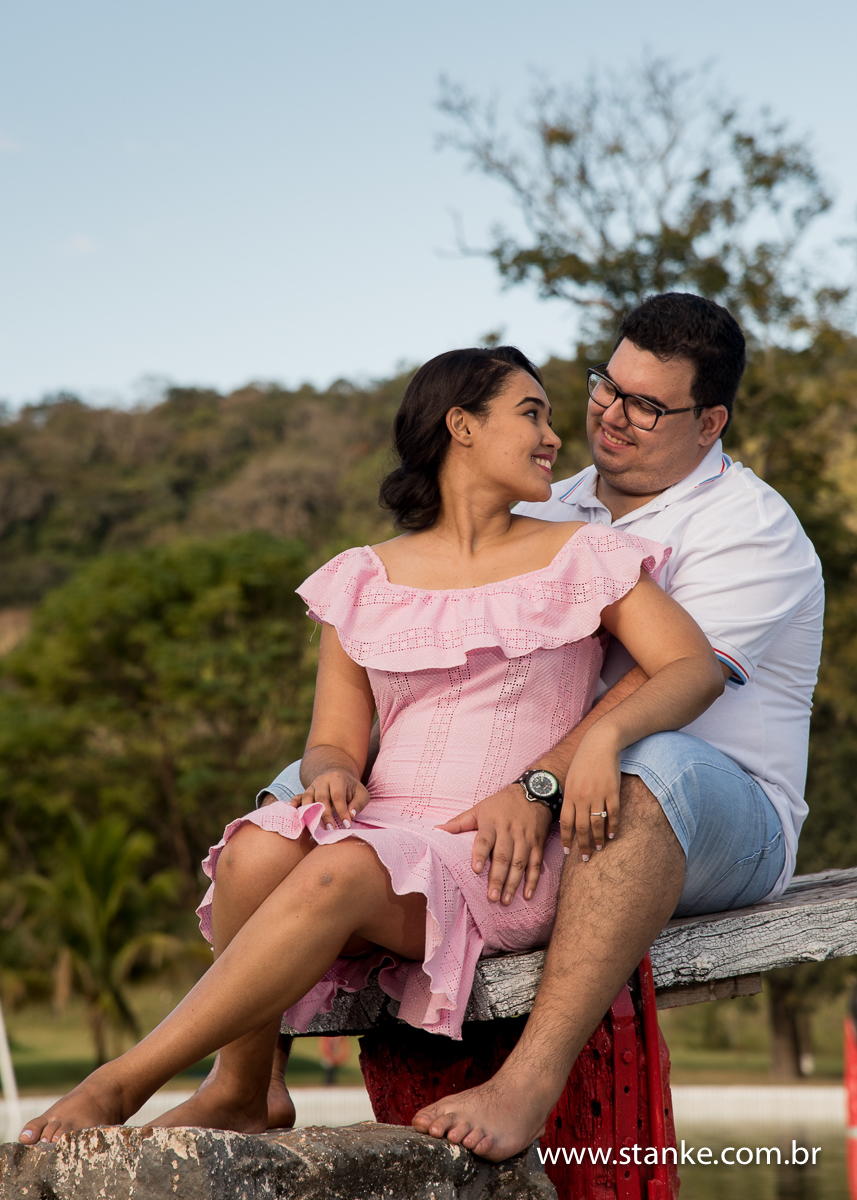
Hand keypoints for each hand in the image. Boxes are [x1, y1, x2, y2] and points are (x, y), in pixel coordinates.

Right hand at [290, 770, 369, 830]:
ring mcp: (312, 786)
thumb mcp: (361, 793)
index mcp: (337, 778)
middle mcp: (322, 780)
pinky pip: (298, 796)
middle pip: (321, 798)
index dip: (342, 811)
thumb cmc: (351, 789)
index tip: (347, 824)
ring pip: (308, 797)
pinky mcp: (306, 792)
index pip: (338, 796)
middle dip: (325, 815)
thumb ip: (358, 803)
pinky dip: (294, 802)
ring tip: (313, 826)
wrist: (337, 777)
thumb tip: (351, 814)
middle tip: (331, 829)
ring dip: (310, 812)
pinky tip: (292, 809)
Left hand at [436, 782, 551, 904]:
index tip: (475, 869)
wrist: (534, 792)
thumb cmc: (501, 803)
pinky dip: (533, 880)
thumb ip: (459, 822)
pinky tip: (527, 895)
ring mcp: (525, 839)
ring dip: (513, 883)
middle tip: (491, 897)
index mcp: (492, 823)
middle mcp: (509, 831)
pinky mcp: (537, 844)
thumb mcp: (479, 809)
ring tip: (505, 901)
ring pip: (519, 863)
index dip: (480, 854)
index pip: (485, 840)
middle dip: (497, 878)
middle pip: (503, 856)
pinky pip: (536, 864)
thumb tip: (437, 829)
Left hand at [561, 731, 620, 860]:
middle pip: (582, 827)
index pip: (566, 822)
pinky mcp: (613, 791)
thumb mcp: (571, 779)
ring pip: (597, 824)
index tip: (568, 851)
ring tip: (598, 849)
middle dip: (582, 845)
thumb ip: (570, 798)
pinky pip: (613, 814)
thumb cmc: (583, 762)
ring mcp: (598, 794)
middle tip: (585, 858)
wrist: (600, 744)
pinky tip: (611, 835)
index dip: (567, 839)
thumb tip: (569, 819)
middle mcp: (582, 797)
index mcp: (570, 794)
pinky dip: (612, 826)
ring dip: (597, 839)